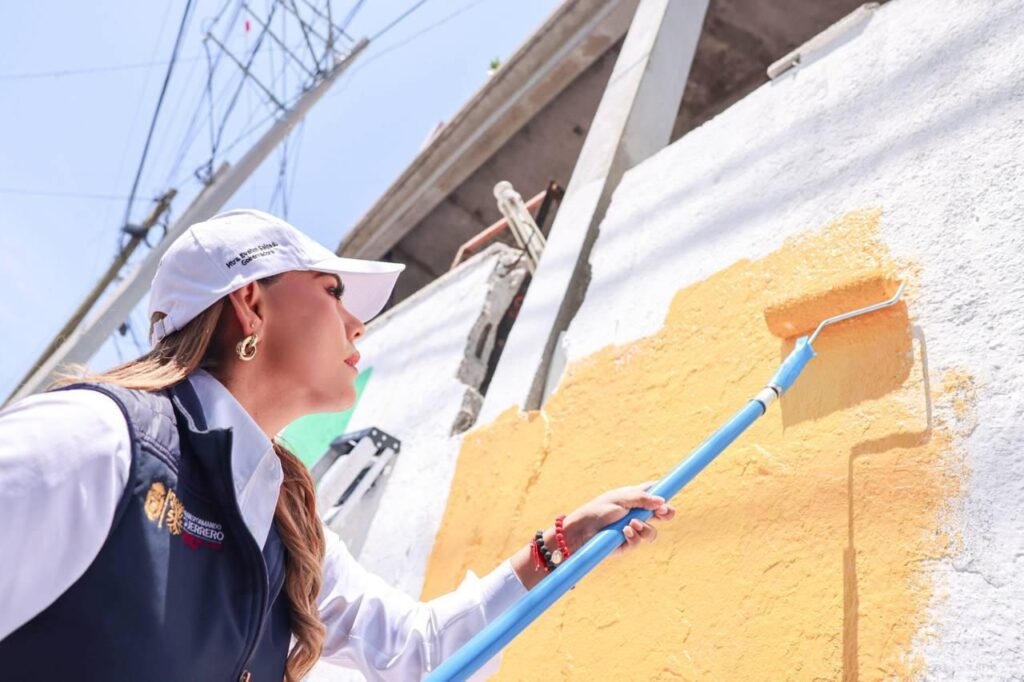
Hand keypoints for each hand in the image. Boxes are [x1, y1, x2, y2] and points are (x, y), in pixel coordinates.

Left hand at [561, 481, 675, 555]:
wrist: (582, 531)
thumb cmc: (598, 510)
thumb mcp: (620, 500)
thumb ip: (641, 499)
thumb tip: (662, 501)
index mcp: (634, 499)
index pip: (653, 494)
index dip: (663, 495)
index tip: (668, 497)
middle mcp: (636, 514)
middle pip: (660, 514)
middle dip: (665, 514)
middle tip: (663, 513)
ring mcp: (633, 529)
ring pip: (652, 531)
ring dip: (645, 527)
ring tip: (632, 523)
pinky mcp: (628, 543)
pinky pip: (639, 541)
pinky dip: (634, 536)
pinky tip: (624, 532)